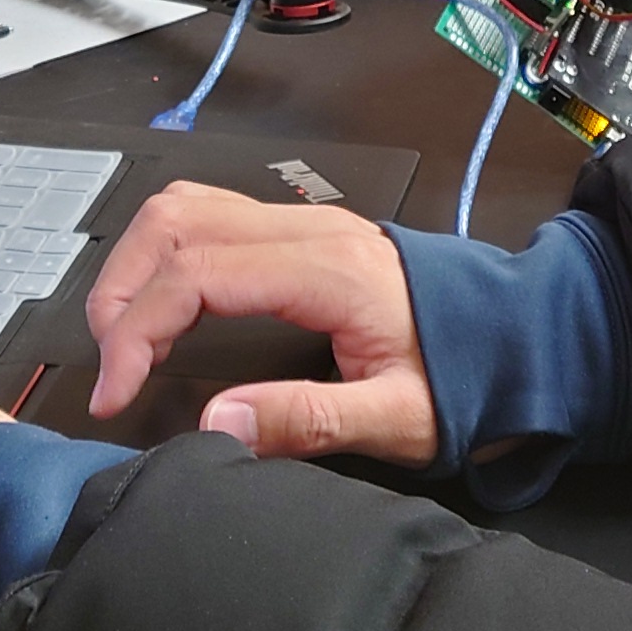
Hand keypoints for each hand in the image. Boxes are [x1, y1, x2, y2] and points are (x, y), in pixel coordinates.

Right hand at [82, 183, 438, 463]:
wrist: (518, 336)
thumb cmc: (466, 376)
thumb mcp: (398, 419)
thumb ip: (308, 421)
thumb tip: (220, 422)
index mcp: (327, 270)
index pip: (197, 273)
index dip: (137, 329)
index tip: (117, 392)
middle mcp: (307, 229)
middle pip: (175, 222)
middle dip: (121, 292)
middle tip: (113, 368)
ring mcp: (301, 222)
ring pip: (185, 208)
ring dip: (137, 266)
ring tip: (126, 341)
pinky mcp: (298, 233)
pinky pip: (209, 218)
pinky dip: (165, 258)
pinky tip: (165, 314)